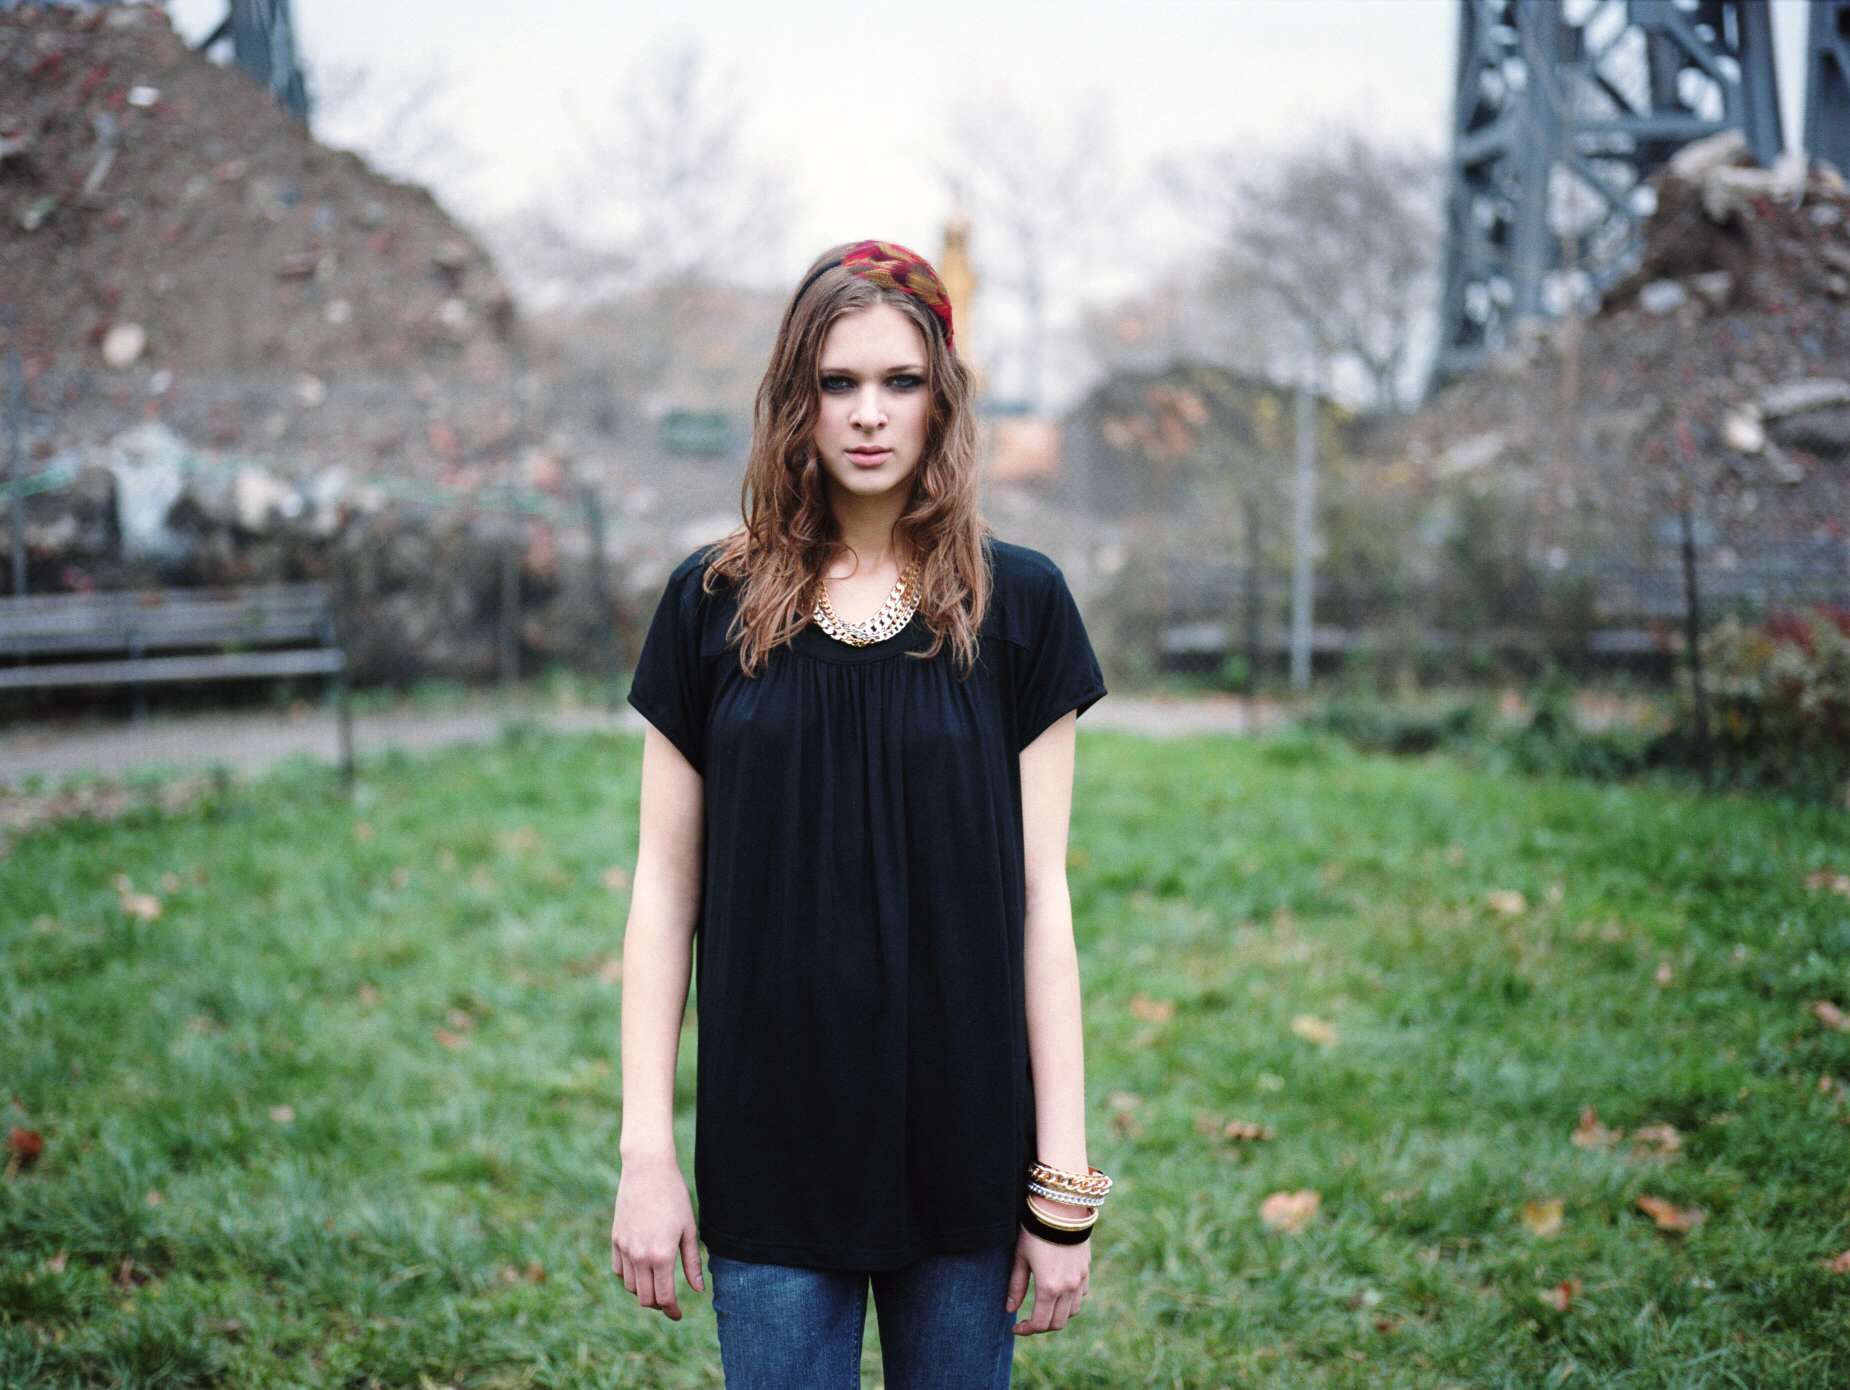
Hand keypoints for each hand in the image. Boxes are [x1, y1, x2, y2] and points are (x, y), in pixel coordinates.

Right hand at [610, 1154, 703, 1320]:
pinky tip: (641, 1271)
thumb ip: (692, 1262)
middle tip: (670, 1301)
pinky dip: (628, 1277)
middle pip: (645, 1298)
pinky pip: (618, 1271)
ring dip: (644, 1291)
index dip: (672, 1311)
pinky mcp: (615, 1239)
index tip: (678, 1315)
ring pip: (630, 1287)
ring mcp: (625, 1249)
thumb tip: (697, 1290)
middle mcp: (640, 1256)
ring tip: (657, 1284)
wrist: (647, 1170)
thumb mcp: (689, 1229)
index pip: (664, 1297)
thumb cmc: (674, 1197)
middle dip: (659, 1304)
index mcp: (662, 1256)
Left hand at [1005, 1226, 1090, 1334]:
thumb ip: (1016, 1286)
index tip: (1015, 1327)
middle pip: (1057, 1323)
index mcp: (1048, 1287)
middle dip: (1041, 1326)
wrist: (1061, 1208)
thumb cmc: (1035, 1231)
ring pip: (1071, 1312)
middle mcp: (1067, 1288)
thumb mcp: (1021, 1258)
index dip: (1027, 1330)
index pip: (1040, 1323)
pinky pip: (1080, 1296)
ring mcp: (1079, 1280)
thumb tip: (1010, 1309)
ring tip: (1042, 1307)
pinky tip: (1058, 1292)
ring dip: (1057, 1315)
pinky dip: (1069, 1301)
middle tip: (1028, 1320)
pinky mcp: (1086, 1271)